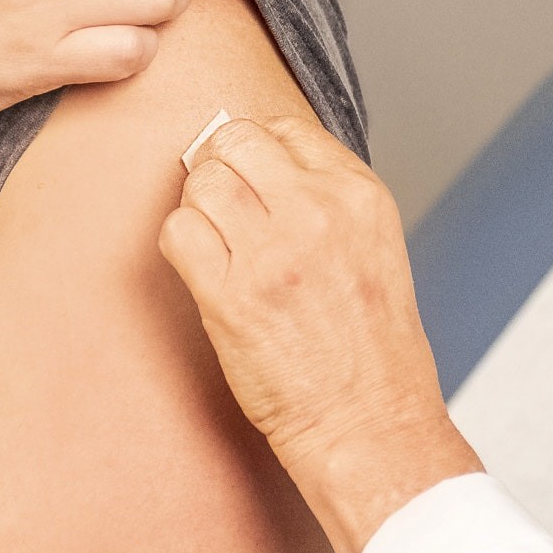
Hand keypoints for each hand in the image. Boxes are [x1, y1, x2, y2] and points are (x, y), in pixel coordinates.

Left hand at [158, 117, 480, 552]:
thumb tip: (265, 165)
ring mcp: (272, 252)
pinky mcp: (231, 296)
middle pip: (234, 142)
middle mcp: (318, 212)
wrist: (370, 423)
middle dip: (219, 167)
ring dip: (198, 209)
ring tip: (218, 247)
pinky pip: (177, 233)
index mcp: (360, 196)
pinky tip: (204, 272)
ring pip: (199, 182)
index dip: (258, 151)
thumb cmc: (373, 350)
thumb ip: (328, 199)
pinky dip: (180, 246)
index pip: (285, 129)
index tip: (252, 180)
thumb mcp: (375, 247)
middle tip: (223, 207)